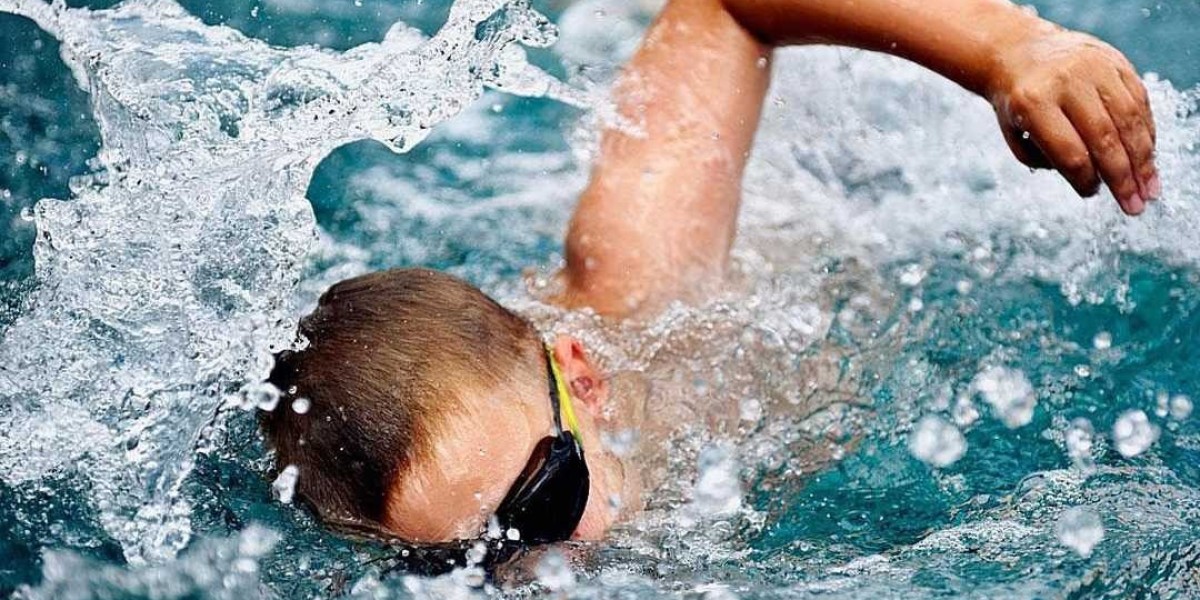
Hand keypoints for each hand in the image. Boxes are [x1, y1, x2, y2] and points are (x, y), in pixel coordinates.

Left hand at [988, 30, 1157, 214]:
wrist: (1021, 53)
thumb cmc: (1018, 103)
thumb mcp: (1016, 134)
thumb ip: (1047, 159)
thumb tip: (1093, 179)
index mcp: (1033, 102)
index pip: (1069, 152)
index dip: (1084, 180)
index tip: (1091, 194)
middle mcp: (1067, 81)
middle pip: (1104, 138)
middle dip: (1122, 177)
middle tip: (1134, 206)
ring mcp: (1095, 67)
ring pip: (1129, 119)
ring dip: (1143, 159)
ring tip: (1149, 189)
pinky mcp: (1117, 61)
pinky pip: (1139, 101)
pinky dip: (1146, 133)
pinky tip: (1147, 158)